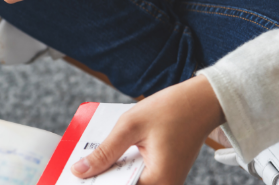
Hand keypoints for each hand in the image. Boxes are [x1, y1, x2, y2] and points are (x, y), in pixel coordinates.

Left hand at [71, 76, 225, 183]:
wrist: (203, 101)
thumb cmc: (172, 109)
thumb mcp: (130, 126)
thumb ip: (104, 152)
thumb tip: (80, 171)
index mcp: (158, 180)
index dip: (95, 183)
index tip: (76, 178)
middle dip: (100, 178)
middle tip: (78, 169)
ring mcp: (165, 181)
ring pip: (128, 182)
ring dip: (109, 172)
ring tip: (88, 162)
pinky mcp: (164, 173)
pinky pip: (136, 175)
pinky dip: (120, 166)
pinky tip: (107, 155)